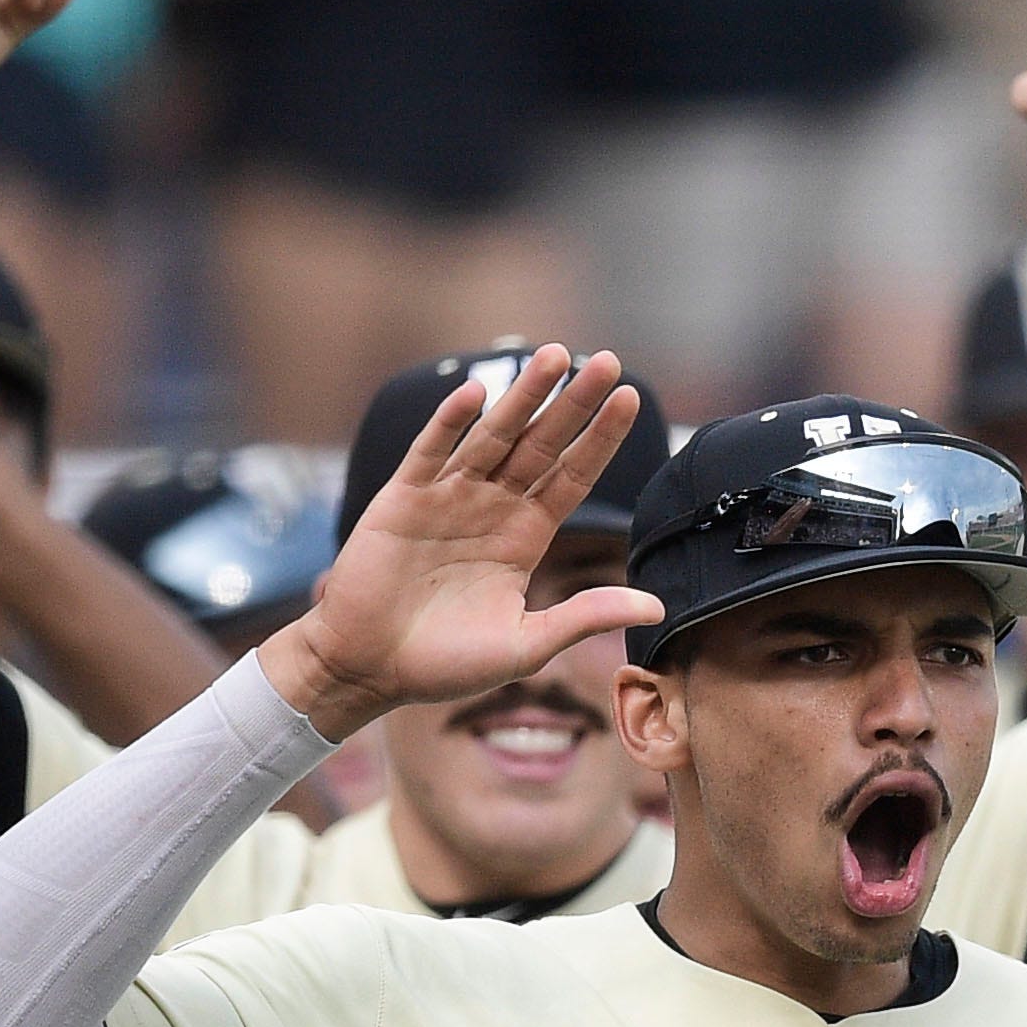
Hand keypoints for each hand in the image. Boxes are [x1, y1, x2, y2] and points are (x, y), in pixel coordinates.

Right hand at [257, 344, 661, 736]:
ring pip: (493, 436)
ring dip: (522, 397)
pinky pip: (431, 451)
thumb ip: (585, 618)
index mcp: (524, 536)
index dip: (600, 439)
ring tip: (554, 356)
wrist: (369, 669)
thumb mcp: (526, 644)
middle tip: (607, 361)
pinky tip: (478, 393)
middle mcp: (491, 507)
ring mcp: (447, 497)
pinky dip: (451, 422)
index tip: (631, 399)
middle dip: (573, 404)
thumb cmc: (445, 664)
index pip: (572, 476)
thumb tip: (657, 610)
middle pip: (541, 444)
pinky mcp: (403, 498)